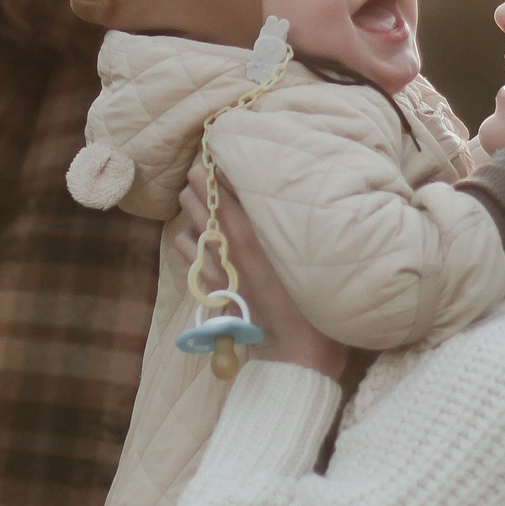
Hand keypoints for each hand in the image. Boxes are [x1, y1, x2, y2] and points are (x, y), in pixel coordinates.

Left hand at [178, 158, 346, 380]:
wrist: (296, 356)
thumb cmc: (316, 307)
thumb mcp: (312, 260)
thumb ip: (298, 227)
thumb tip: (291, 197)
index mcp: (256, 237)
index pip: (227, 192)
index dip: (217, 168)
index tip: (217, 149)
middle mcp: (232, 249)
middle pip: (204, 204)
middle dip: (200, 183)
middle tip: (202, 165)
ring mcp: (219, 270)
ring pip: (193, 226)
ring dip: (191, 209)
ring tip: (192, 193)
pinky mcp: (215, 289)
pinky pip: (189, 258)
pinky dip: (188, 242)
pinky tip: (190, 236)